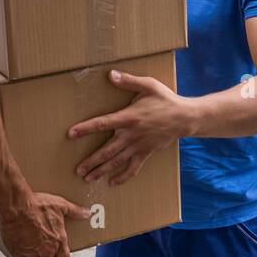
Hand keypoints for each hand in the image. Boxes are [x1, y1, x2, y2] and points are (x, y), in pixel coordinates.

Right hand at [0, 192, 91, 256]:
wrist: (17, 207)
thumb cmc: (37, 205)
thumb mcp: (60, 205)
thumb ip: (74, 211)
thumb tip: (87, 213)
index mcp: (59, 241)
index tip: (56, 253)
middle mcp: (47, 251)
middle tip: (42, 253)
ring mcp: (32, 255)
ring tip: (31, 256)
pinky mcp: (18, 256)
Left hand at [68, 69, 186, 186]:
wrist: (185, 117)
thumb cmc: (165, 100)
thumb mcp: (148, 85)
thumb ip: (128, 81)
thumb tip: (110, 74)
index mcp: (129, 117)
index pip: (102, 123)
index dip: (86, 128)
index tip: (71, 134)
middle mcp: (132, 134)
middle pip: (107, 150)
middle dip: (92, 161)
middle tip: (78, 170)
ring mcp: (139, 146)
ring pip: (117, 161)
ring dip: (102, 171)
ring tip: (88, 179)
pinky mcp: (146, 153)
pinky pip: (133, 168)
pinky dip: (123, 176)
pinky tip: (113, 182)